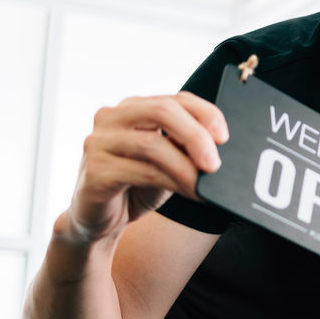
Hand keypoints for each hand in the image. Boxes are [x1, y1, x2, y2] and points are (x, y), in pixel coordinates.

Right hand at [61, 92, 227, 245]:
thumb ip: (184, 146)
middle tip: (215, 163)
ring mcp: (98, 142)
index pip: (175, 99)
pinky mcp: (95, 170)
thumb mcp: (167, 160)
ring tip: (203, 185)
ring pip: (152, 144)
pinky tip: (188, 193)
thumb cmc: (136, 184)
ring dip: (185, 167)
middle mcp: (112, 117)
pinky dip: (171, 182)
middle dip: (195, 136)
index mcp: (133, 108)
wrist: (99, 219)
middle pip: (162, 111)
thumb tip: (219, 147)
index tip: (224, 137)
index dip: (205, 114)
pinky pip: (140, 171)